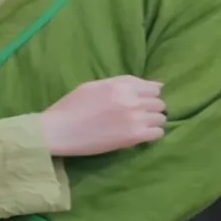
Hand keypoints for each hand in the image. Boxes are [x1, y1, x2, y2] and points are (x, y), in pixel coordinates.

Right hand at [41, 76, 165, 156]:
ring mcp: (134, 118)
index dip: (149, 95)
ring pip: (161, 118)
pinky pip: (157, 133)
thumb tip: (157, 85)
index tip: (143, 101)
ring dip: (153, 121)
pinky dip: (152, 134)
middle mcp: (131, 99)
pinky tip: (141, 135)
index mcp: (120, 85)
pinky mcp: (134, 137)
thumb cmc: (72, 106)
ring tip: (140, 126)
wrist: (59, 130)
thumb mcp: (95, 86)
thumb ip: (124, 83)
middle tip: (139, 115)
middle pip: (159, 103)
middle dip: (151, 108)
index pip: (152, 87)